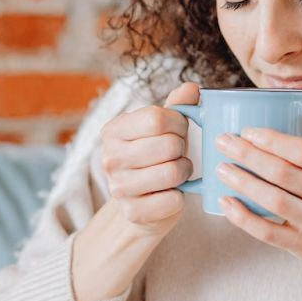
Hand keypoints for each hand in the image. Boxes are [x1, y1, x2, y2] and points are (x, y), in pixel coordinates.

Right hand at [100, 82, 198, 237]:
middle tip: (178, 154)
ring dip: (184, 172)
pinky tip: (170, 192)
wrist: (144, 202)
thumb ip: (178, 106)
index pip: (156, 118)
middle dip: (183, 149)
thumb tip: (191, 88)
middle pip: (168, 145)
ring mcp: (118, 188)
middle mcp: (110, 158)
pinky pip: (173, 200)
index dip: (178, 124)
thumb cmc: (156, 157)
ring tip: (177, 171)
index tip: (179, 130)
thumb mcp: (164, 127)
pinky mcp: (132, 212)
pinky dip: (180, 197)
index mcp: (114, 130)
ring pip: (172, 172)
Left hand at [214, 112, 301, 279]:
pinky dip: (243, 218)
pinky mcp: (300, 244)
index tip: (247, 131)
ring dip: (244, 183)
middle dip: (249, 156)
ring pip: (275, 201)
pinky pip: (268, 232)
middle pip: (285, 174)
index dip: (273, 140)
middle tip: (224, 142)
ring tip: (221, 168)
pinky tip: (226, 202)